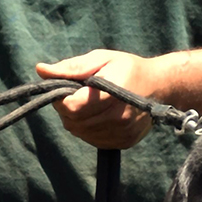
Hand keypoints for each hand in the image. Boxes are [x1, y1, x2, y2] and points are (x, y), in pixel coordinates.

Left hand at [35, 50, 155, 149]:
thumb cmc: (128, 68)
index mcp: (111, 94)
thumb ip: (71, 67)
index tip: (66, 89)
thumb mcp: (101, 59)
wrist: (161, 86)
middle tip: (77, 95)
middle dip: (67, 109)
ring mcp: (122, 133)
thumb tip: (41, 70)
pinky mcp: (124, 142)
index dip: (62, 99)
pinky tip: (97, 115)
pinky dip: (88, 129)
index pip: (71, 107)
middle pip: (73, 122)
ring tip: (88, 104)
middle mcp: (118, 118)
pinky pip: (93, 140)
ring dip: (77, 120)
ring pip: (81, 133)